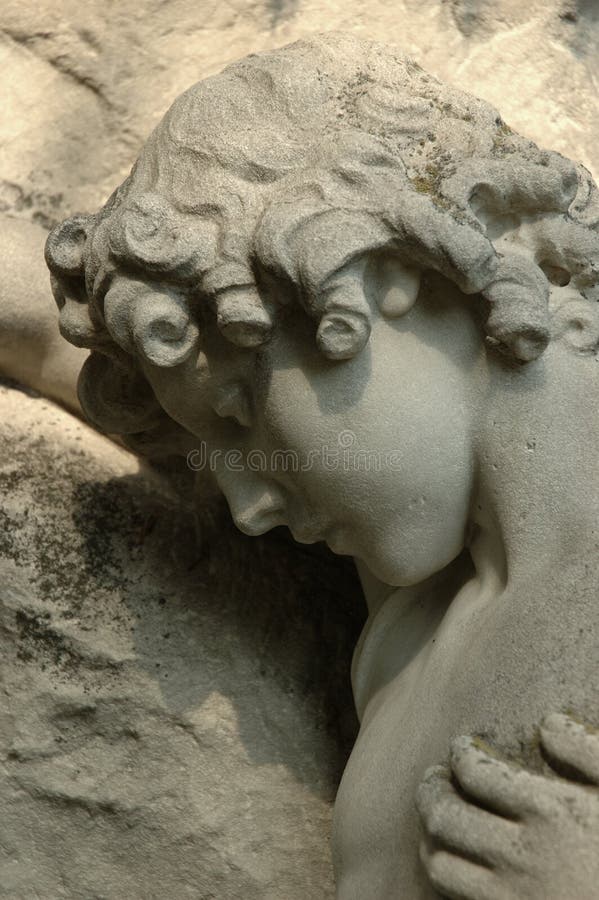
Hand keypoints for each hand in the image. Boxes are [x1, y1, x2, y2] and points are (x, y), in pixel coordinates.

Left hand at [416, 714, 598, 898]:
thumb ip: (589, 752)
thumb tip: (548, 724)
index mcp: (550, 813)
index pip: (475, 770)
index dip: (460, 753)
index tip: (460, 747)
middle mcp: (522, 856)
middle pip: (444, 816)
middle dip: (430, 789)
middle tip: (434, 777)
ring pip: (440, 866)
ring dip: (430, 837)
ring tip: (438, 820)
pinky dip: (447, 879)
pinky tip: (460, 863)